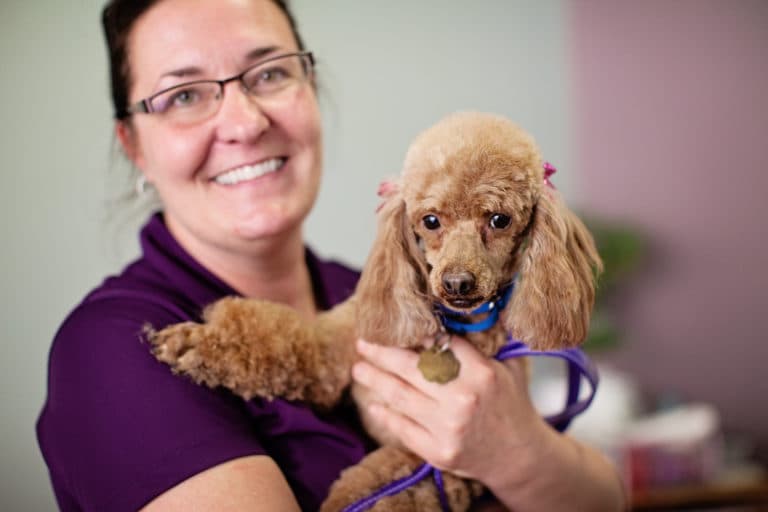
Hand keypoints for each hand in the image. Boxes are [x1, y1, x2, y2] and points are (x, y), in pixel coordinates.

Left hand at [351, 337, 546, 483]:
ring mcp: (449, 428)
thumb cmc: (511, 403)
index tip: (393, 326)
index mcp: (482, 372)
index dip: (414, 334)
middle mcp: (464, 398)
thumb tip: (453, 313)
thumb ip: (485, 341)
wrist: (520, 456)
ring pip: (401, 397)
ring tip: (359, 368)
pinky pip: (404, 429)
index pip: (439, 344)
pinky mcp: (439, 452)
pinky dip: (386, 415)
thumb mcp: (509, 366)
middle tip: (363, 343)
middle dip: (382, 353)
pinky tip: (374, 405)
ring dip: (375, 380)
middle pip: (411, 368)